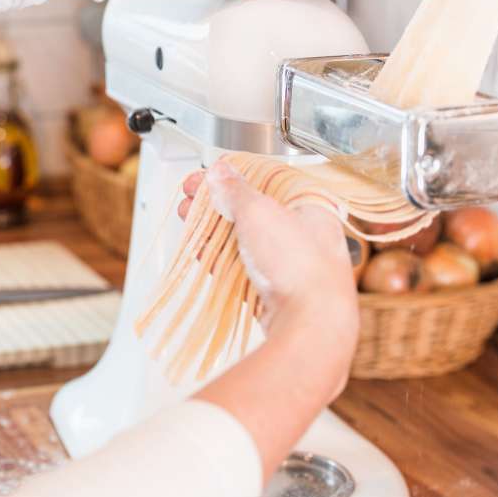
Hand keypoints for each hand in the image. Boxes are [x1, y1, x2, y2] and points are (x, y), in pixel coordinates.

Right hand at [194, 161, 360, 481]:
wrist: (311, 325)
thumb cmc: (299, 265)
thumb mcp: (260, 213)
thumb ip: (236, 191)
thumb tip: (221, 171)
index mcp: (311, 206)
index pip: (265, 182)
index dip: (232, 177)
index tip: (205, 177)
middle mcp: (304, 234)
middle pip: (252, 211)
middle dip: (216, 205)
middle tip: (189, 199)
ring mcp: (290, 265)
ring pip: (245, 241)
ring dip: (213, 230)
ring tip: (187, 221)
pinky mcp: (275, 291)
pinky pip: (243, 268)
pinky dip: (220, 258)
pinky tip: (201, 251)